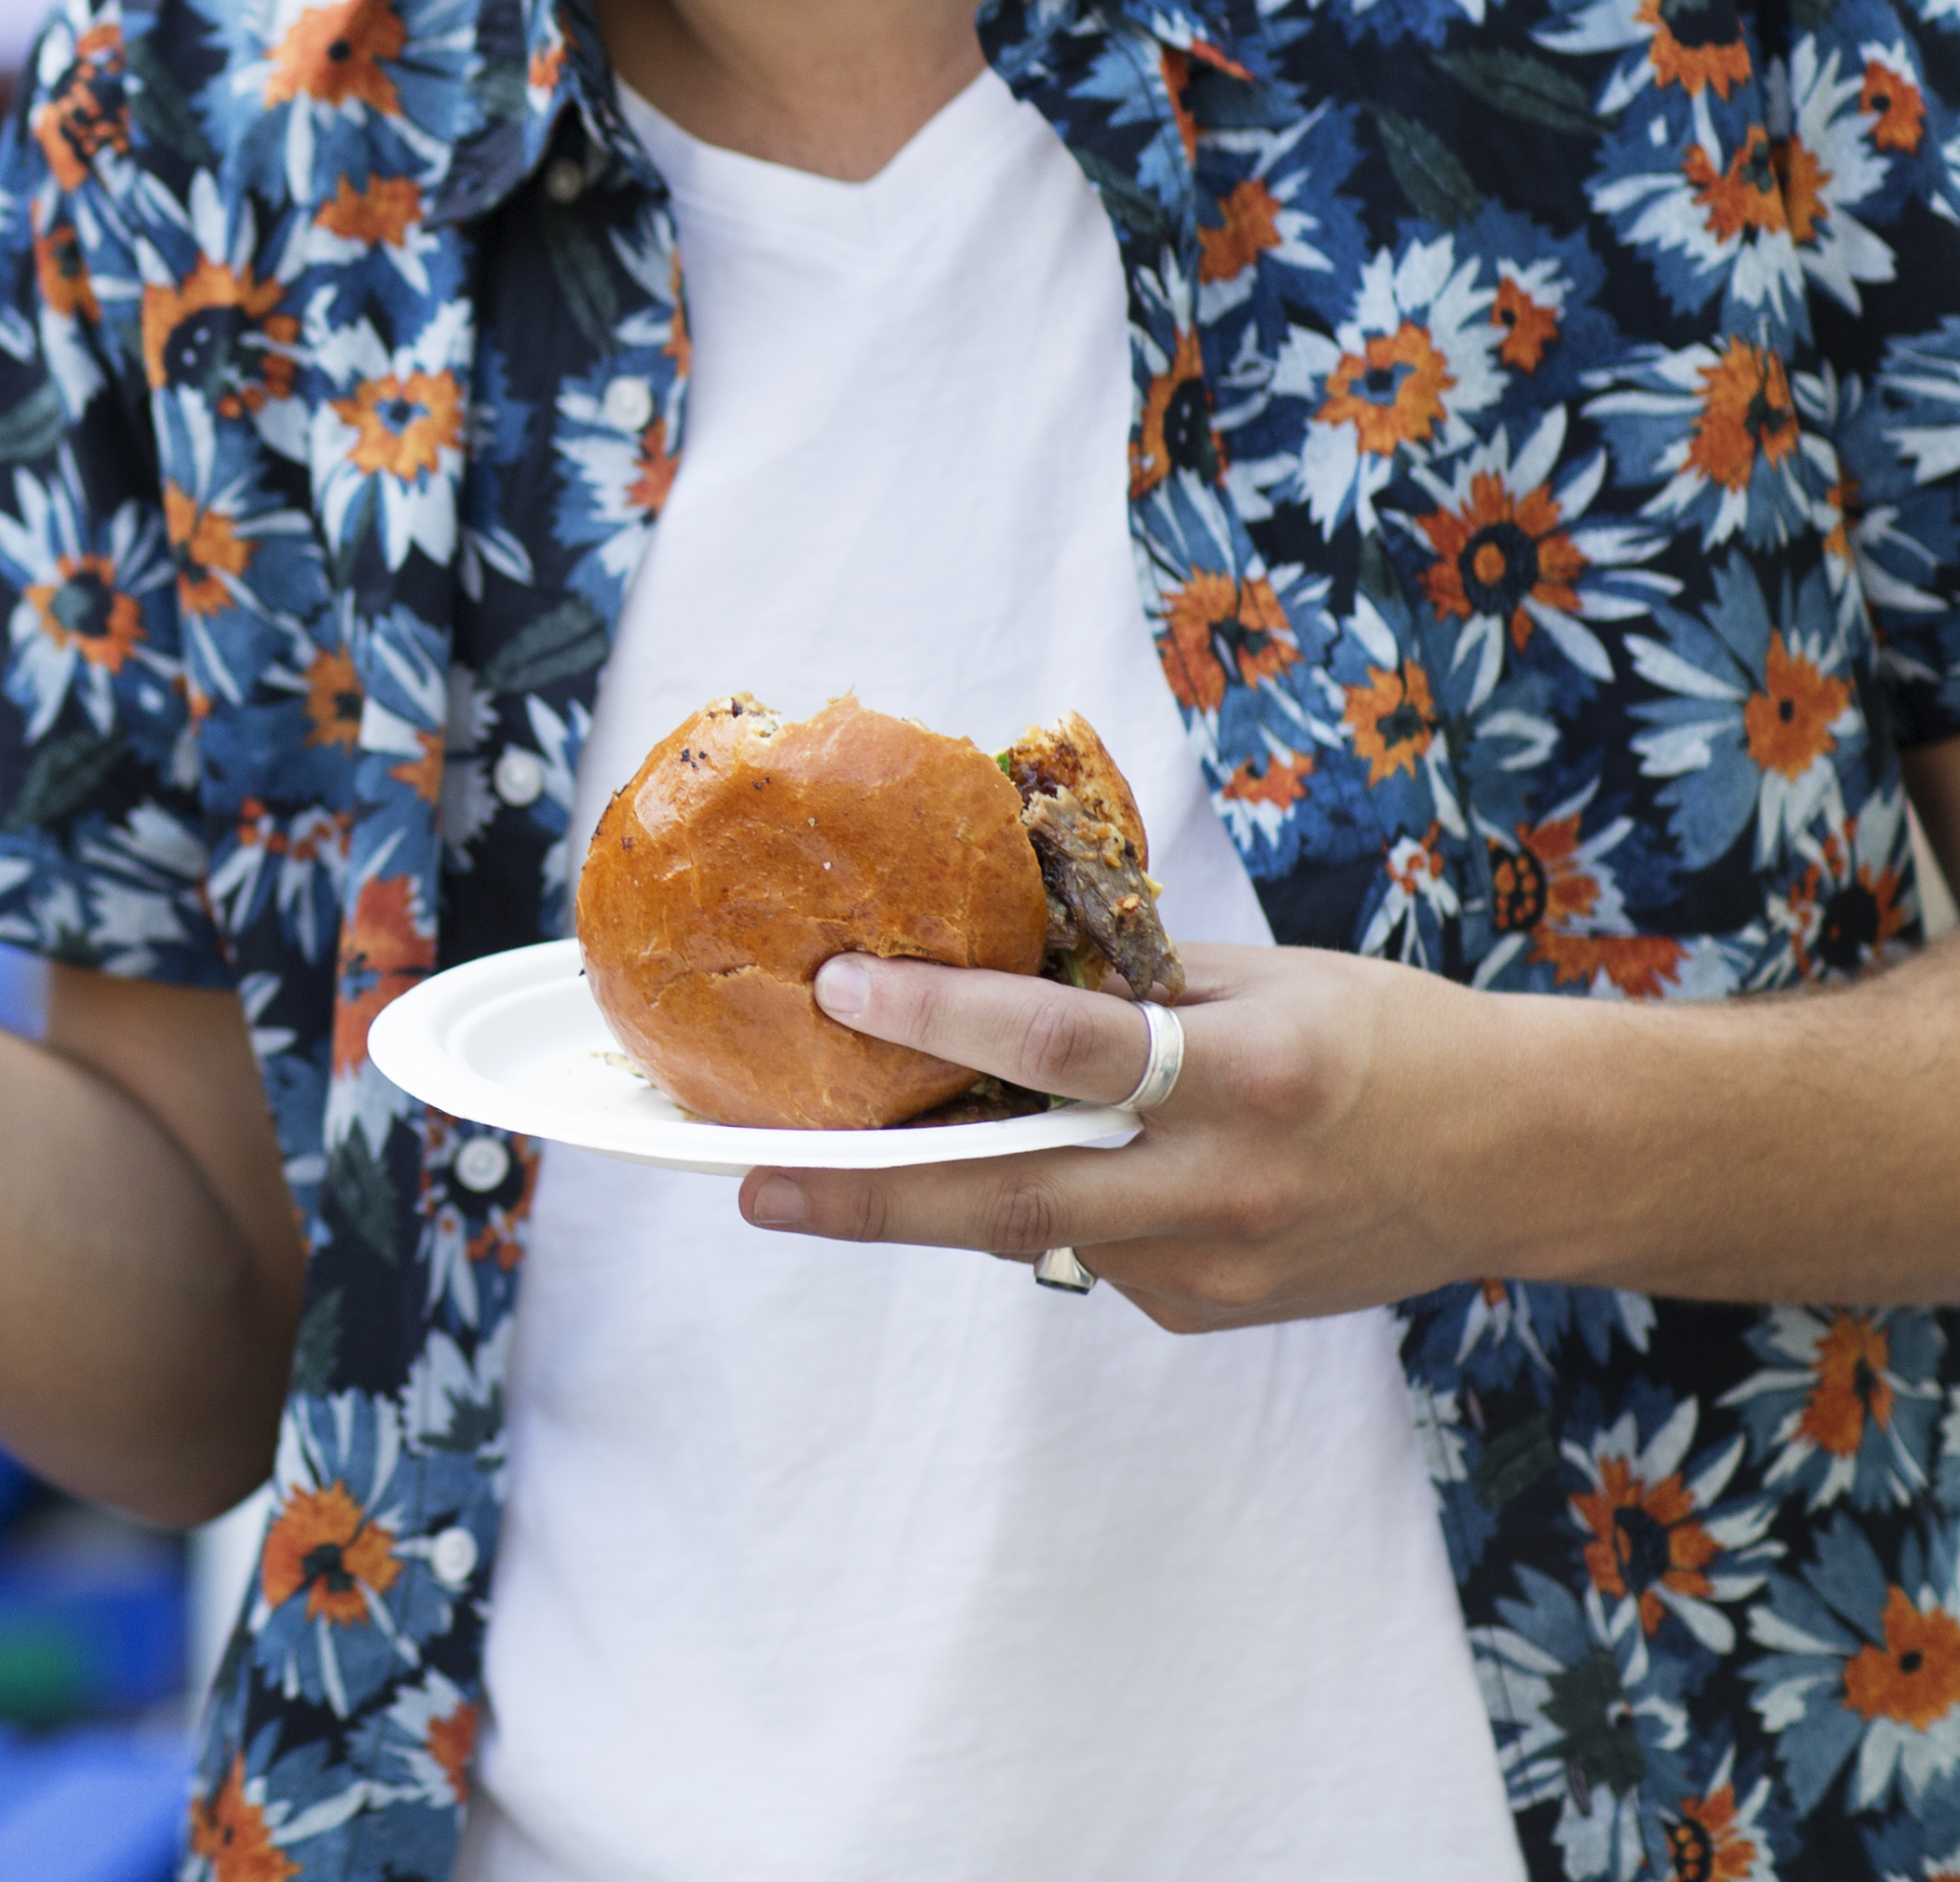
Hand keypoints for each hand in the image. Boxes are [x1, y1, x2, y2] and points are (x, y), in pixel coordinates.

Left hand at [732, 940, 1512, 1327]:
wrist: (1523, 1159)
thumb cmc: (1386, 1039)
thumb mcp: (1261, 981)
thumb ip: (1127, 985)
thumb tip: (980, 964)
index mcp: (1249, 1075)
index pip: (1066, 1044)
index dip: (943, 1017)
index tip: (839, 989)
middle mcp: (1228, 1183)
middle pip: (1014, 1195)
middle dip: (870, 1190)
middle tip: (752, 1177)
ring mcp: (1218, 1266)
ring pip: (1033, 1234)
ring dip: (926, 1201)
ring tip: (812, 1171)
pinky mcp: (1207, 1311)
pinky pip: (1090, 1252)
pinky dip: (1043, 1206)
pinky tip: (1037, 1163)